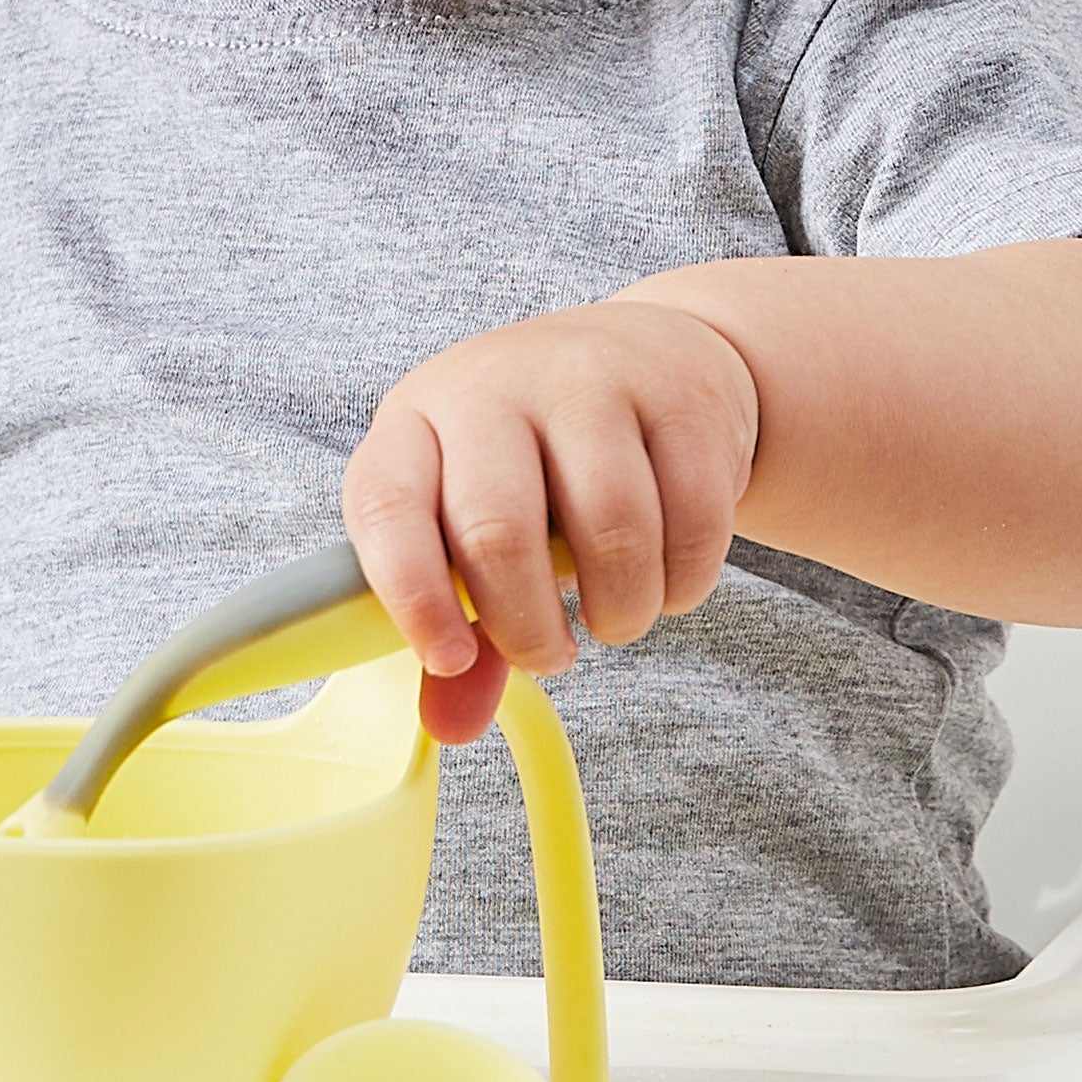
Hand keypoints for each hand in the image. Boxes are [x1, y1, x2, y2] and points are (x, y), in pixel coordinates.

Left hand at [343, 298, 755, 741]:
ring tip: (613, 616)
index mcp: (415, 421)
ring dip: (619, 611)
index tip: (450, 659)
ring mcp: (591, 380)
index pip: (387, 509)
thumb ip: (460, 630)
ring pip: (611, 529)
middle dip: (526, 627)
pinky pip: (694, 520)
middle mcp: (494, 386)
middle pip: (497, 530)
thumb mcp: (472, 523)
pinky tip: (665, 579)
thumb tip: (451, 726)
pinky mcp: (683, 397)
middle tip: (548, 655)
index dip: (412, 599)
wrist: (648, 355)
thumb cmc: (537, 461)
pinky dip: (682, 583)